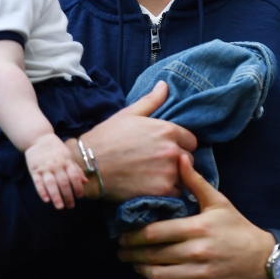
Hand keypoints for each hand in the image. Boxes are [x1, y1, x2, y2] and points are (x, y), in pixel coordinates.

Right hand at [25, 133, 86, 209]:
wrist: (38, 138)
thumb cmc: (56, 149)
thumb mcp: (68, 156)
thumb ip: (76, 169)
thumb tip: (85, 182)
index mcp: (66, 161)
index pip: (74, 175)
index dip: (78, 187)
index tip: (80, 196)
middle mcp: (57, 165)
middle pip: (64, 182)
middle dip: (68, 195)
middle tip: (71, 206)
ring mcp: (45, 168)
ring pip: (51, 184)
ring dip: (56, 196)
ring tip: (60, 207)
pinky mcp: (34, 170)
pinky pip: (38, 182)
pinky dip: (42, 192)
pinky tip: (46, 200)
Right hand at [76, 81, 197, 201]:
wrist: (88, 165)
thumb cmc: (107, 137)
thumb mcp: (129, 114)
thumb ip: (151, 100)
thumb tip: (164, 85)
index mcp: (167, 130)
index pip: (191, 140)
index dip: (180, 145)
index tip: (166, 149)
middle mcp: (172, 150)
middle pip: (189, 159)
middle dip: (178, 162)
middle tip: (159, 165)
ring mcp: (168, 172)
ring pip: (184, 177)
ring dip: (175, 178)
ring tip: (156, 178)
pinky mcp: (161, 191)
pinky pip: (177, 194)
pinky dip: (168, 193)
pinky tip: (154, 189)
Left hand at [117, 154, 274, 278]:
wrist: (264, 260)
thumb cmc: (238, 228)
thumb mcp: (218, 202)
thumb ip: (195, 182)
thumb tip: (180, 157)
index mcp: (197, 228)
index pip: (155, 233)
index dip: (133, 236)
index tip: (122, 235)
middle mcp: (197, 252)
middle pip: (153, 254)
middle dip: (131, 253)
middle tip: (121, 251)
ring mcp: (200, 275)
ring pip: (159, 276)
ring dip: (140, 271)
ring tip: (134, 264)